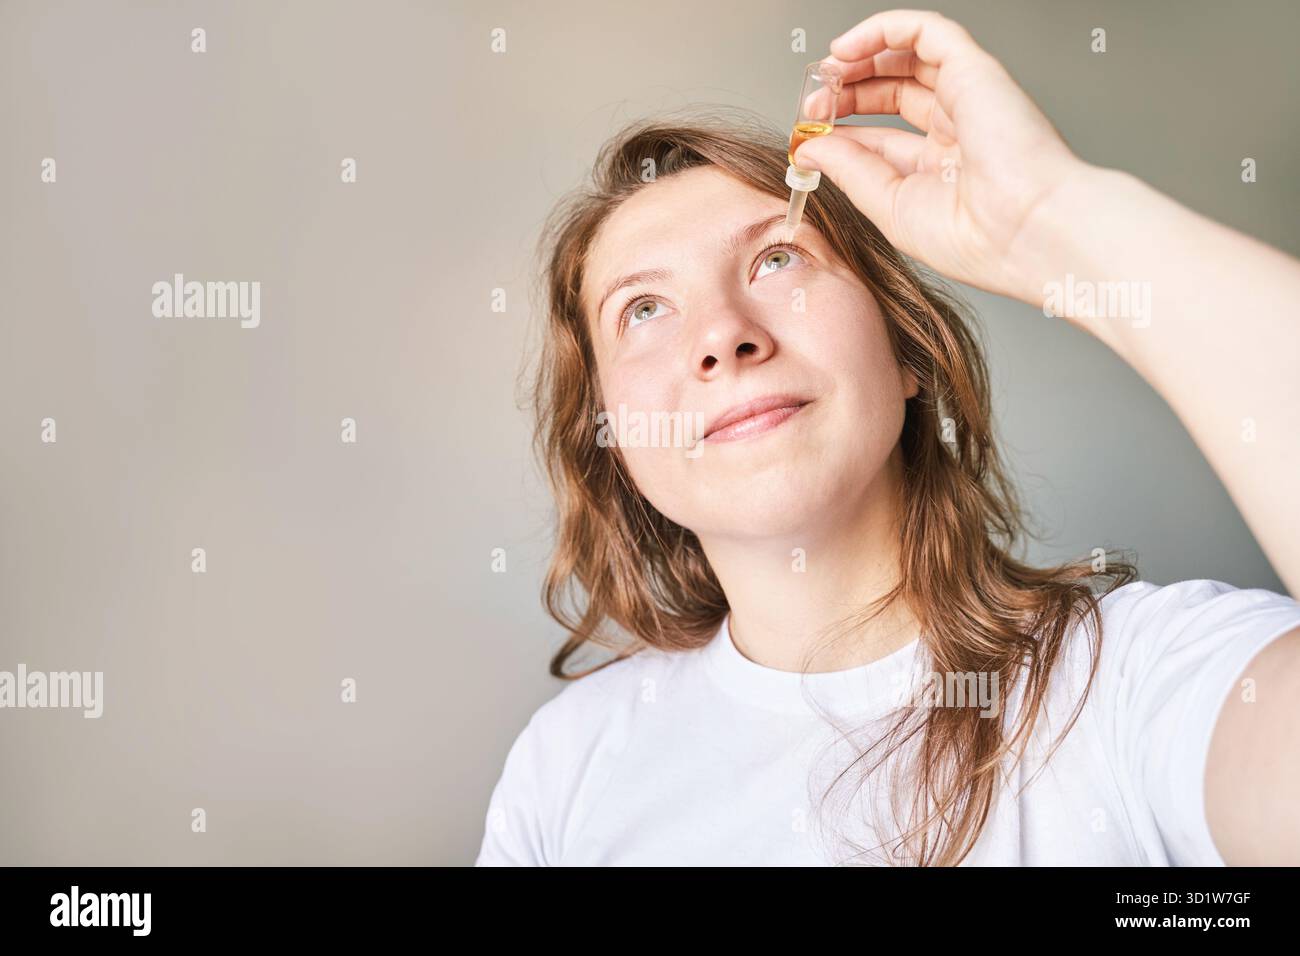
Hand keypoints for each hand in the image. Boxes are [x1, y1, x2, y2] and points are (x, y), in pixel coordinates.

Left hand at [794, 9, 1087, 304]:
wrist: (1026, 234)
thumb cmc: (976, 239)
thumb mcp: (890, 207)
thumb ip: (850, 170)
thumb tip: (810, 144)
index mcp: (941, 168)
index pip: (881, 135)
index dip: (841, 128)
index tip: (808, 133)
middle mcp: (957, 129)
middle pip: (891, 91)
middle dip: (846, 90)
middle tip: (813, 101)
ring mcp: (967, 97)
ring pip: (907, 55)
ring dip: (859, 58)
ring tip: (826, 72)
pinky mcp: (974, 70)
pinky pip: (926, 30)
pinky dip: (883, 29)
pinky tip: (847, 48)